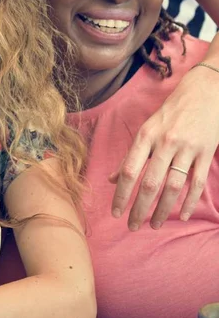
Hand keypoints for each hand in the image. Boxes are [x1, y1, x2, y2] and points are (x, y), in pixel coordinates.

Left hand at [109, 65, 218, 229]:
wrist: (205, 91)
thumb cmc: (171, 112)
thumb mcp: (146, 128)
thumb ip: (131, 155)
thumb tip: (111, 178)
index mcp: (146, 135)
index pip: (129, 170)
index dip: (120, 193)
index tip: (114, 211)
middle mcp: (165, 142)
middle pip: (150, 183)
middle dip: (139, 208)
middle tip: (131, 226)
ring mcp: (187, 148)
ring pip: (173, 186)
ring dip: (163, 209)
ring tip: (155, 225)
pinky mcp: (206, 152)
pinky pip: (197, 182)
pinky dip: (189, 201)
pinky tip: (181, 215)